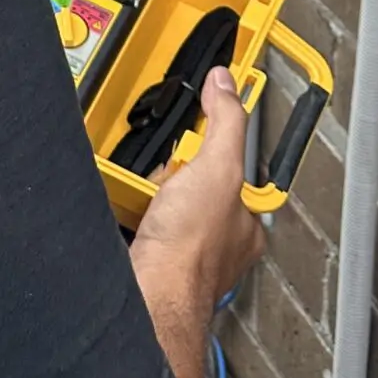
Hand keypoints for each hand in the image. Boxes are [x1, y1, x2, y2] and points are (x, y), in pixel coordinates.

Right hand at [129, 69, 265, 312]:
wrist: (149, 294)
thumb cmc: (191, 249)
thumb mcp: (218, 168)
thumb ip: (226, 122)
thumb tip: (226, 84)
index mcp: (245, 225)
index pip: (234, 171)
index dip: (211, 152)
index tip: (196, 142)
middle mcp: (221, 244)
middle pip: (196, 185)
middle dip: (176, 176)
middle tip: (170, 181)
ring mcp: (187, 254)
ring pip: (168, 204)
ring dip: (153, 194)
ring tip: (150, 197)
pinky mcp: (156, 260)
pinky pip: (144, 222)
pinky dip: (134, 212)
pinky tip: (132, 212)